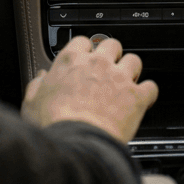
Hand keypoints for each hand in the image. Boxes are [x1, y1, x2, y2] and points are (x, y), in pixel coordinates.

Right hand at [21, 36, 158, 144]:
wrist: (77, 142)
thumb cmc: (54, 124)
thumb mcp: (32, 103)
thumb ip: (37, 86)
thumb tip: (40, 79)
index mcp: (71, 61)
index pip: (82, 41)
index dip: (85, 50)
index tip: (85, 58)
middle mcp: (98, 64)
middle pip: (112, 44)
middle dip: (112, 55)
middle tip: (108, 69)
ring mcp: (119, 78)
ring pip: (134, 61)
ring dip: (131, 70)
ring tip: (126, 83)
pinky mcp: (137, 96)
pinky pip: (151, 87)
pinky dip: (148, 93)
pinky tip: (143, 100)